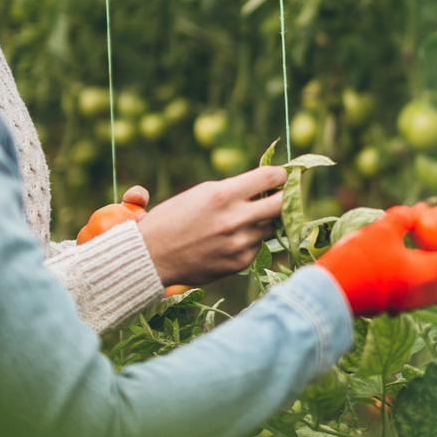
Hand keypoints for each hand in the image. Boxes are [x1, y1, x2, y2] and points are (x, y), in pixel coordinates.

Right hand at [137, 167, 287, 286]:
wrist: (150, 256)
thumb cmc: (174, 218)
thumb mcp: (202, 193)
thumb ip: (236, 188)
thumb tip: (269, 184)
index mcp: (224, 195)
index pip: (271, 177)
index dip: (281, 175)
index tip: (282, 176)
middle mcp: (235, 219)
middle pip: (283, 203)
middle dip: (285, 197)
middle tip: (282, 195)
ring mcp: (239, 242)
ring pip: (270, 226)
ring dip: (263, 221)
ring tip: (241, 220)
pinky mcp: (240, 262)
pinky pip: (257, 246)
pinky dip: (250, 240)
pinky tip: (229, 240)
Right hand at [318, 202, 436, 317]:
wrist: (327, 297)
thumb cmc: (355, 260)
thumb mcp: (381, 229)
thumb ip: (404, 218)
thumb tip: (418, 213)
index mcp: (428, 276)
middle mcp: (426, 295)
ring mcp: (412, 303)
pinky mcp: (399, 304)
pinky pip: (426, 288)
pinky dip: (430, 270)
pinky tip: (416, 249)